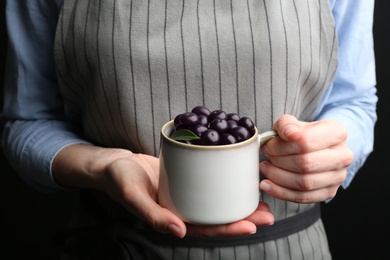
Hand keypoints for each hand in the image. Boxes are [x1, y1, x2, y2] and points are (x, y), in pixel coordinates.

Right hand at [53, 145, 273, 238]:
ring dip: (237, 201)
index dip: (228, 230)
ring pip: (215, 202)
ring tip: (261, 198)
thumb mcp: (133, 195)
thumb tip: (178, 232)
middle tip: (268, 213)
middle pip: (216, 217)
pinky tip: (237, 177)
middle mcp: (182, 209)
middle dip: (242, 217)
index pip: (205, 229)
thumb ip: (152, 214)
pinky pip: (208, 184)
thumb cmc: (119, 179)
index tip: (252, 226)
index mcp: (172, 220)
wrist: (113, 163)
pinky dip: (223, 183)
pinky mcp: (186, 179)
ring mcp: (185, 194)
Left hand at [259, 115, 353, 202]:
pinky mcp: (329, 192)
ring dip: (278, 177)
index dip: (281, 146)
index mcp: (336, 133)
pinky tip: (267, 185)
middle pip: (305, 164)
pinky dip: (281, 192)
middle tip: (267, 157)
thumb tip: (290, 133)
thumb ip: (287, 124)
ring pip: (304, 183)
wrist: (315, 147)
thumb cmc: (302, 134)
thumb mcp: (291, 123)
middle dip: (279, 162)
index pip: (305, 142)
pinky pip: (303, 197)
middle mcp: (342, 156)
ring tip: (266, 168)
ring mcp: (338, 176)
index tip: (268, 146)